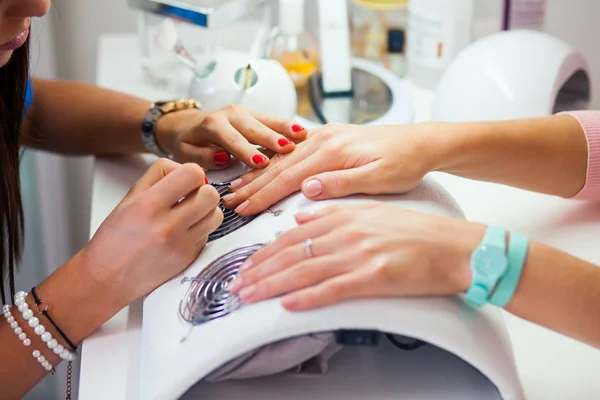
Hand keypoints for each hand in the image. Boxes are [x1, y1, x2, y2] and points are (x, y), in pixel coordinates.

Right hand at [79, 158, 222, 305]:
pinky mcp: (189, 258)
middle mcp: (167, 225)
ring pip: (216, 215)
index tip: (186, 180)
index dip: (193, 173)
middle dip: (203, 191)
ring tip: (190, 214)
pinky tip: (182, 233)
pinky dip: (200, 230)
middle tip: (190, 197)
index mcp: (149, 204)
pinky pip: (208, 234)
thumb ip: (160, 175)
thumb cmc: (116, 238)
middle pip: (211, 194)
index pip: (193, 174)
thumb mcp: (130, 197)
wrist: (108, 278)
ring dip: (207, 211)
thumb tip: (191, 171)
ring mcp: (181, 244)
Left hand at [156, 105, 307, 169]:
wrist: (186, 123)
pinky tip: (304, 132)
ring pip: (268, 120)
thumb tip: (222, 158)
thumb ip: (201, 157)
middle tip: (289, 149)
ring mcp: (245, 112)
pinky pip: (273, 120)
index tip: (260, 162)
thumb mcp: (185, 153)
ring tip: (303, 135)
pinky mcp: (255, 115)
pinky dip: (288, 126)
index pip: (231, 139)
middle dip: (272, 138)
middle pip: (254, 127)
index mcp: (212, 124)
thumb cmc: (186, 142)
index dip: (246, 151)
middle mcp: (231, 114)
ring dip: (286, 128)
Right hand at [222, 122, 445, 215]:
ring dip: (259, 172)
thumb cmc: (404, 163)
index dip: (263, 196)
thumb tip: (306, 189)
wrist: (422, 141)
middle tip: (228, 200)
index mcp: (333, 152)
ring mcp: (326, 135)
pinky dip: (276, 159)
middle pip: (279, 167)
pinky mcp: (330, 136)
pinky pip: (295, 148)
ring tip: (237, 185)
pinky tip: (264, 164)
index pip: (288, 178)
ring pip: (284, 157)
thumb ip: (341, 183)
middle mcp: (324, 139)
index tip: (243, 210)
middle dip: (252, 185)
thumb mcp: (379, 179)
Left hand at [228, 204, 482, 310]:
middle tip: (236, 284)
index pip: (293, 235)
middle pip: (291, 253)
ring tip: (250, 297)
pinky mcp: (373, 277)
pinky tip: (288, 306)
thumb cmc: (416, 231)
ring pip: (304, 271)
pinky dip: (307, 298)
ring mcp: (358, 255)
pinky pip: (333, 289)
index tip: (246, 264)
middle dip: (259, 270)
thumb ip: (332, 211)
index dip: (265, 251)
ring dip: (272, 285)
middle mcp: (345, 232)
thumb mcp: (370, 211)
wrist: (454, 247)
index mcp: (343, 215)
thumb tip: (300, 218)